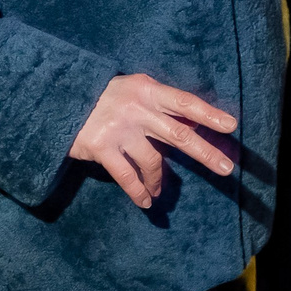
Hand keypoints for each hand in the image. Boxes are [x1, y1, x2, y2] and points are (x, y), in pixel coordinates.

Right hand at [68, 74, 237, 209]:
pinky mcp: (101, 148)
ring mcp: (119, 129)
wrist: (59, 98)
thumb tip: (194, 121)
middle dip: (204, 153)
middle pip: (179, 134)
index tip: (231, 125)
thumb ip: (160, 104)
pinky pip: (126, 176)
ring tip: (159, 191)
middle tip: (226, 168)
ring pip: (153, 161)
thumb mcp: (135, 89)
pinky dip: (138, 191)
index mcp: (148, 90)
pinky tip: (145, 201)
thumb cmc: (105, 95)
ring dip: (159, 181)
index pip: (185, 102)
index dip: (208, 113)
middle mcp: (137, 109)